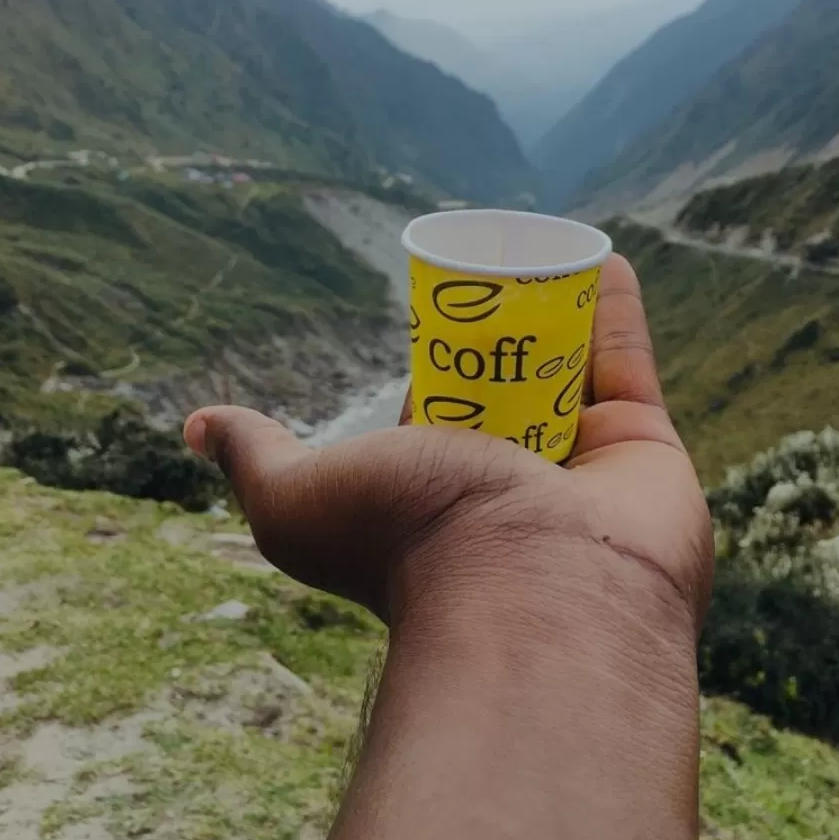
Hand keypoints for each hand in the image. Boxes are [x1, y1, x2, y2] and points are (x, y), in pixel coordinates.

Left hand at [183, 254, 712, 637]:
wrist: (532, 596)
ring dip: (561, 309)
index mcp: (438, 489)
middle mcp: (511, 482)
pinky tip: (601, 256)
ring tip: (547, 244)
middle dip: (502, 330)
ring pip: (569, 368)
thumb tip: (195, 426)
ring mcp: (581, 466)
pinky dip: (616, 309)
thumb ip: (255, 457)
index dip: (432, 355)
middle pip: (507, 383)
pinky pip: (628, 361)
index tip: (431, 305)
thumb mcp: (298, 497)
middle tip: (495, 263)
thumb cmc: (407, 541)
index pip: (434, 406)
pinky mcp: (643, 446)